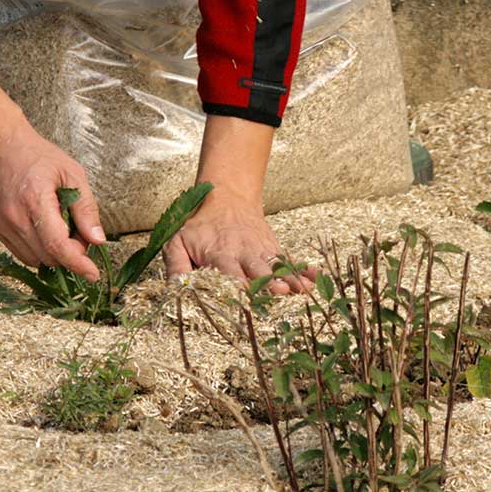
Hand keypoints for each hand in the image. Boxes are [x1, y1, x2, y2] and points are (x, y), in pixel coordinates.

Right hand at [0, 121, 105, 280]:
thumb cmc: (35, 156)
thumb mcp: (71, 173)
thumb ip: (86, 208)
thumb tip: (97, 240)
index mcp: (36, 201)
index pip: (58, 245)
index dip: (78, 264)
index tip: (93, 274)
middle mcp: (16, 218)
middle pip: (49, 256)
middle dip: (70, 254)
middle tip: (79, 233)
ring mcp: (3, 226)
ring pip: (36, 260)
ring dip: (55, 255)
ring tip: (61, 229)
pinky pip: (22, 255)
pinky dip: (39, 252)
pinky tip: (46, 233)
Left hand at [167, 114, 315, 292]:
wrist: (226, 198)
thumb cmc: (198, 227)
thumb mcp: (177, 242)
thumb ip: (176, 267)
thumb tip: (175, 291)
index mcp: (218, 253)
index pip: (228, 270)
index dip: (235, 282)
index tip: (243, 293)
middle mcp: (242, 253)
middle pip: (256, 270)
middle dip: (267, 281)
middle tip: (278, 291)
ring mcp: (261, 251)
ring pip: (276, 266)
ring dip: (288, 278)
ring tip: (302, 289)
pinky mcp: (272, 250)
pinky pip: (289, 261)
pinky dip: (303, 269)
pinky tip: (316, 278)